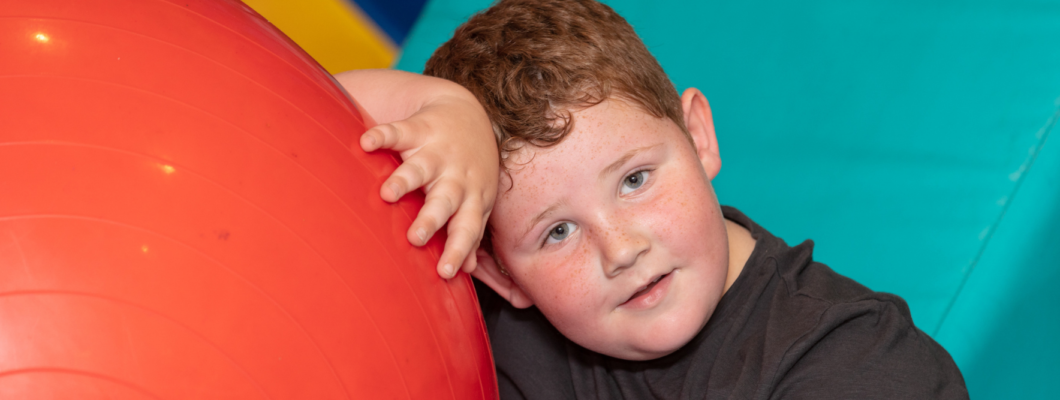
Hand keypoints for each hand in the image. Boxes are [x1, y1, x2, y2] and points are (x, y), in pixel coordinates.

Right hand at [352, 77, 497, 278]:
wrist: (466, 113)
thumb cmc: (469, 167)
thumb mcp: (476, 199)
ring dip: (404, 180)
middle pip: (445, 200)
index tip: (445, 273)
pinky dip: (381, 136)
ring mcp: (436, 151)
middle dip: (431, 219)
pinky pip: (397, 132)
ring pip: (420, 167)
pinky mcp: (417, 129)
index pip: (466, 228)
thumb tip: (467, 268)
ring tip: (387, 194)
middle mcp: (455, 176)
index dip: (458, 250)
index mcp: (471, 197)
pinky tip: (366, 143)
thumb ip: (469, 231)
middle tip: (416, 238)